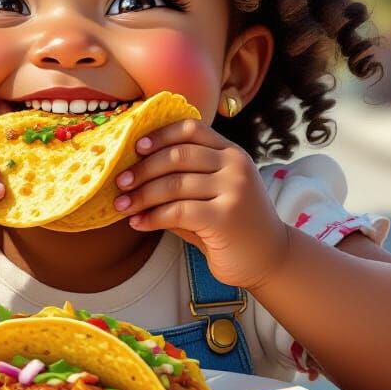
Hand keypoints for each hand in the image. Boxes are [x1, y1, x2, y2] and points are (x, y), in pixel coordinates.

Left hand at [112, 118, 288, 291]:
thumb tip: (135, 171)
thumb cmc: (234, 225)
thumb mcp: (214, 192)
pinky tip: (139, 223)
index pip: (192, 129)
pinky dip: (153, 217)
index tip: (136, 147)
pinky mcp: (225, 217)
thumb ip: (185, 177)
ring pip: (174, 183)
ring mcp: (233, 190)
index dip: (161, 135)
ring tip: (122, 206)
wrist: (270, 259)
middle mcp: (235, 166)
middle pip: (178, 155)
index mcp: (232, 153)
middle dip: (143, 168)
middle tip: (120, 181)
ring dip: (142, 195)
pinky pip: (178, 211)